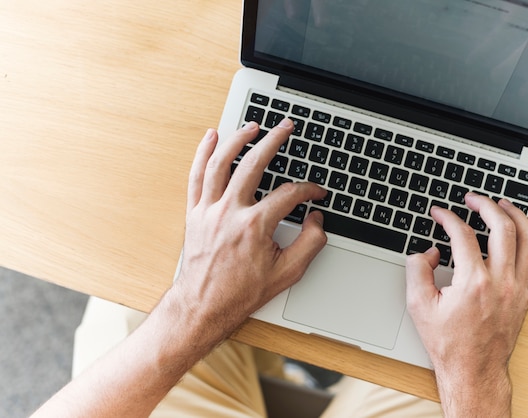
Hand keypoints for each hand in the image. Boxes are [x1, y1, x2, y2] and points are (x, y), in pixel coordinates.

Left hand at [176, 119, 326, 340]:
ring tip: (252, 126)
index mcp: (254, 226)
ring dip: (237, 139)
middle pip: (254, 164)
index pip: (289, 194)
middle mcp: (229, 212)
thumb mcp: (288, 273)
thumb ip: (310, 243)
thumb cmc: (241, 291)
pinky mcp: (195, 213)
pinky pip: (196, 176)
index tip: (316, 192)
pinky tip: (211, 137)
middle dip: (273, 142)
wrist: (205, 305)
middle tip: (285, 128)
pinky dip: (203, 154)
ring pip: (221, 163)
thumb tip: (316, 219)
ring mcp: (209, 210)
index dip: (309, 190)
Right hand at [406, 193, 527, 415]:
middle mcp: (501, 281)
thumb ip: (417, 270)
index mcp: (473, 283)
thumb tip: (429, 251)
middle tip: (472, 198)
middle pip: (501, 228)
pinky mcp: (526, 293)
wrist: (474, 370)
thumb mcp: (418, 306)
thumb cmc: (448, 342)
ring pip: (527, 239)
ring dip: (515, 215)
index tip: (439, 213)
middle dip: (486, 205)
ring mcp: (518, 287)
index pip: (463, 235)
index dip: (448, 218)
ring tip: (502, 202)